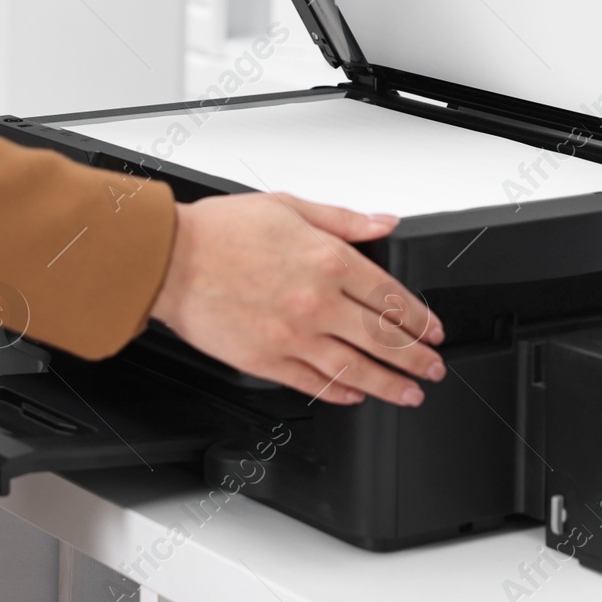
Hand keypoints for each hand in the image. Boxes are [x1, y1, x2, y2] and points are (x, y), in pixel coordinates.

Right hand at [150, 193, 445, 406]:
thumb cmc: (219, 231)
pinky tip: (353, 395)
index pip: (391, 297)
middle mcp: (318, 303)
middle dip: (416, 358)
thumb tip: (384, 223)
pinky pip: (312, 383)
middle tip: (433, 369)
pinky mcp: (266, 361)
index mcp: (328, 260)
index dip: (420, 318)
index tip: (433, 330)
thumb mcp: (289, 206)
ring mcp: (294, 337)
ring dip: (390, 385)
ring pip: (356, 369)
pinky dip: (339, 392)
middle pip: (384, 339)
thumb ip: (343, 220)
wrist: (168, 260)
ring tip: (410, 394)